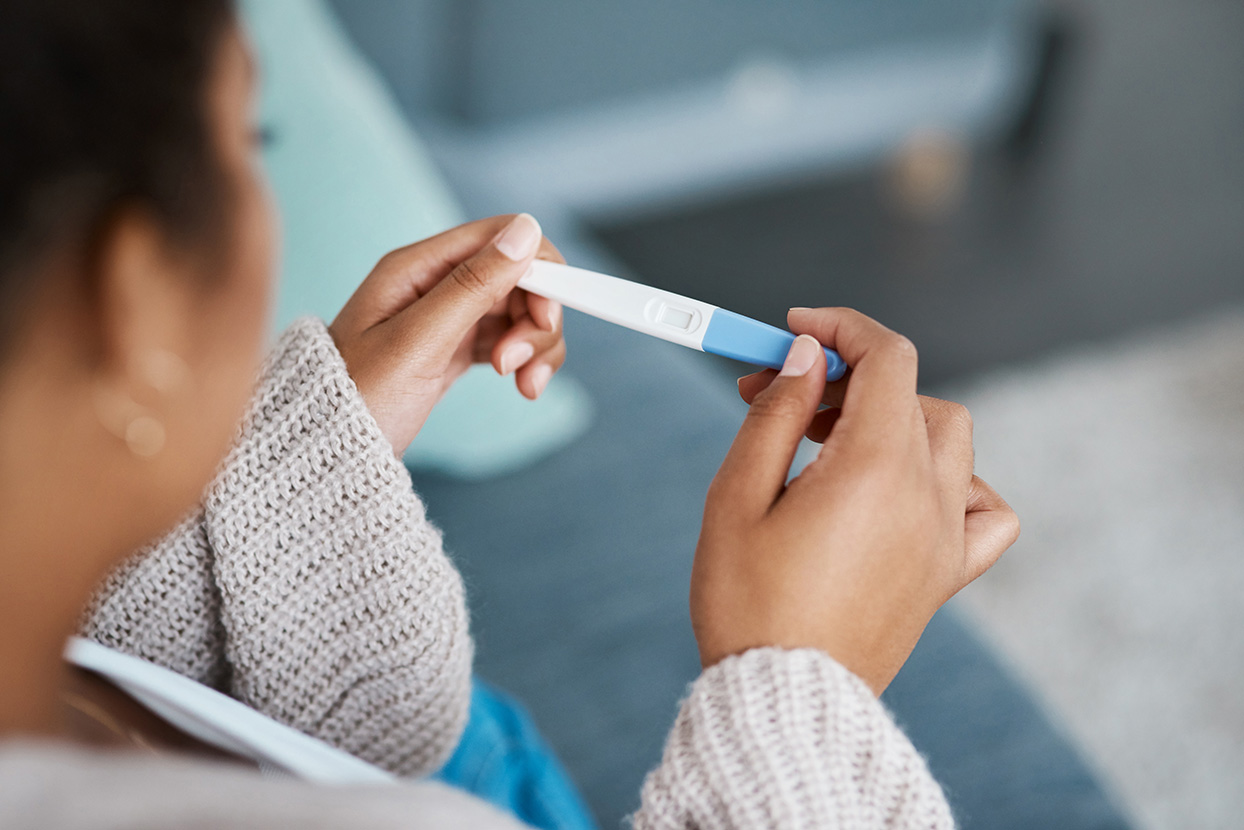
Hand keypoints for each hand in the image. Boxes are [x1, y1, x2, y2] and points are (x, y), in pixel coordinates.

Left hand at [329, 214, 565, 455]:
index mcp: (417, 267)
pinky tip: (523, 387)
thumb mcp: (418, 340)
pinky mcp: (452, 350)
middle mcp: (433, 284)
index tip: (544, 319)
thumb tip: (525, 231)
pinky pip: (506, 340)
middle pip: (518, 277)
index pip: (502, 237)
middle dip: (536, 319)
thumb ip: (473, 284)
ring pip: (518, 312)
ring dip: (536, 345)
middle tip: (521, 365)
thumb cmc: (358, 398)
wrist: (324, 456)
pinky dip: (524, 360)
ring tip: (525, 385)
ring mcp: (444, 318)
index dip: (538, 272)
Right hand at [691, 307, 1018, 693]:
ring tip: (829, 444)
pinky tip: (906, 492)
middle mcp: (926, 496)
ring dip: (893, 418)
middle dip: (844, 378)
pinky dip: (954, 481)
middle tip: (778, 397)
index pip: (886, 356)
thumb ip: (775, 413)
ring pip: (948, 436)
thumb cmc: (747, 603)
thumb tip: (808, 355)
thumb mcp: (737, 496)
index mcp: (875, 468)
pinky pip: (984, 507)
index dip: (840, 327)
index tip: (794, 329)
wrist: (783, 701)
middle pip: (908, 392)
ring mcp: (945, 536)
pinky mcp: (946, 573)